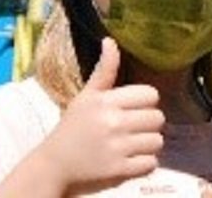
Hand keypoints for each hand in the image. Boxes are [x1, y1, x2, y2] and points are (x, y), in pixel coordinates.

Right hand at [34, 38, 164, 190]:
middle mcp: (113, 122)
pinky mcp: (118, 170)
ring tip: (132, 144)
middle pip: (158, 118)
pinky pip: (151, 162)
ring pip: (157, 141)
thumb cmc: (72, 127)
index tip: (132, 110)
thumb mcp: (86, 96)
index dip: (145, 103)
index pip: (151, 95)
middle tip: (132, 129)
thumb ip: (104, 71)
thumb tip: (110, 40)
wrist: (53, 164)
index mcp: (106, 101)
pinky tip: (131, 159)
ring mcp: (117, 148)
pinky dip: (145, 163)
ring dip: (148, 144)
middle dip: (148, 124)